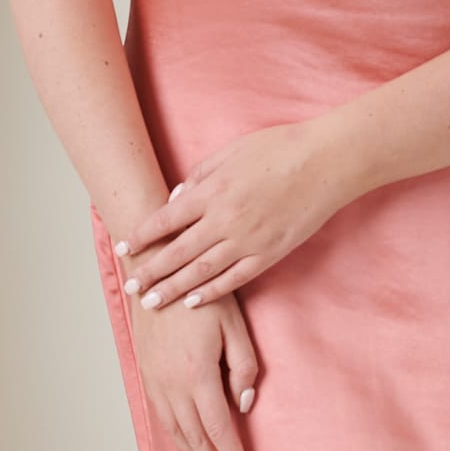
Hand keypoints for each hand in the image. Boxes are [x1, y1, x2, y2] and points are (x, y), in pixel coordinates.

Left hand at [115, 120, 353, 308]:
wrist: (326, 161)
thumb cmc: (279, 148)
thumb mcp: (231, 151)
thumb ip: (199, 175)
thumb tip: (176, 199)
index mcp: (212, 191)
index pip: (165, 220)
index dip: (141, 237)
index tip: (123, 250)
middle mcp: (224, 220)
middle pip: (177, 252)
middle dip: (149, 271)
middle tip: (129, 288)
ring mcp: (247, 240)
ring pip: (201, 272)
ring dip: (173, 289)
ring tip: (151, 302)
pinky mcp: (269, 253)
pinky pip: (234, 279)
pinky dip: (211, 292)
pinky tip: (193, 302)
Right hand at [131, 287, 259, 450]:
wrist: (154, 273)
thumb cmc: (200, 295)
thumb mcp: (235, 326)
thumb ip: (245, 368)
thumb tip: (244, 405)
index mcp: (197, 375)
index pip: (219, 429)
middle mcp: (171, 385)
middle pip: (196, 440)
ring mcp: (155, 382)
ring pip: (176, 433)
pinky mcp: (146, 374)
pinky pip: (163, 418)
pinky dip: (177, 440)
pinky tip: (188, 447)